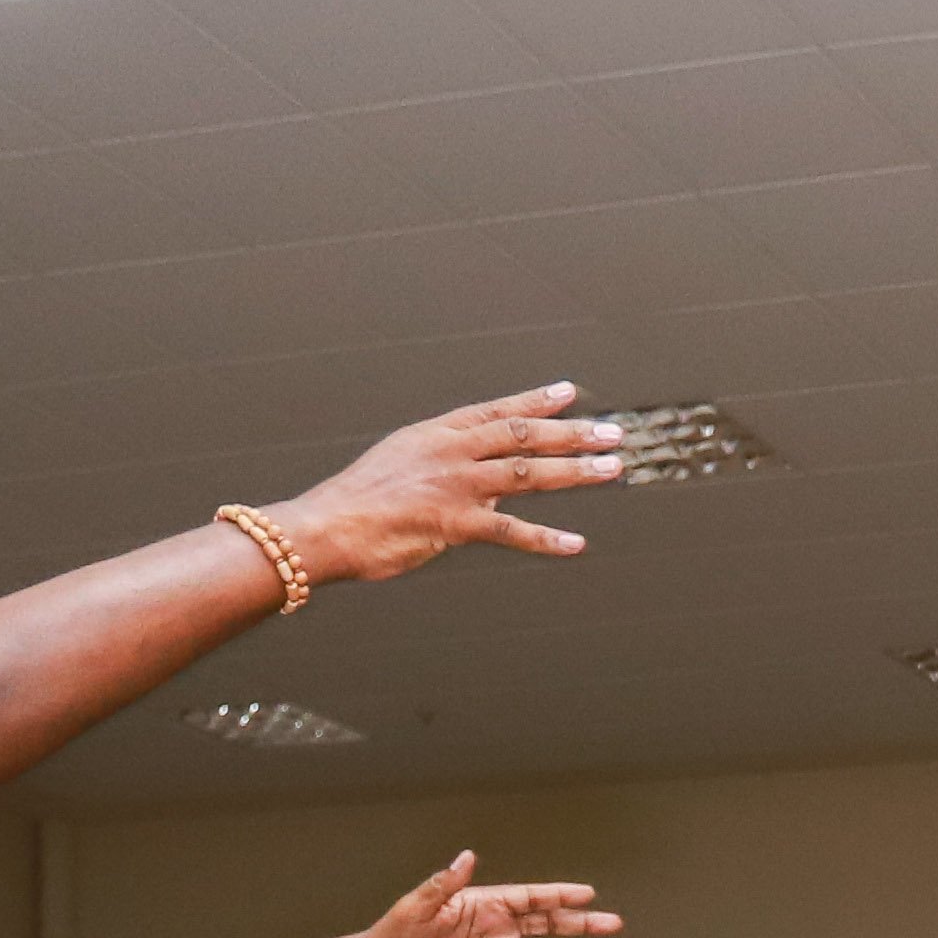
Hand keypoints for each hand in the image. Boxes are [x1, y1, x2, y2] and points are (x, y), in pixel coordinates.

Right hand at [270, 380, 640, 582]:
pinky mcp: (453, 523)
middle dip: (573, 432)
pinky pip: (510, 532)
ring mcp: (454, 485)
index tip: (569, 392)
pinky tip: (576, 544)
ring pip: (527, 472)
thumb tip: (495, 493)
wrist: (323, 527)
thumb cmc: (358, 504)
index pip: (496, 411)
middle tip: (614, 432)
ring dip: (575, 471)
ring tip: (612, 469)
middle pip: (523, 435)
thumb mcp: (403, 468)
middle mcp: (450, 451)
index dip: (535, 401)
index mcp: (436, 434)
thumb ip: (451, 472)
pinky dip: (545, 539)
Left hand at [361, 854, 619, 937]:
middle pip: (548, 924)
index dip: (559, 895)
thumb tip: (466, 856)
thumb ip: (446, 884)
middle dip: (581, 925)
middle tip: (613, 925)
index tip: (588, 894)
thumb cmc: (397, 930)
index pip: (530, 897)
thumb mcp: (419, 904)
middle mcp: (498, 927)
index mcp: (485, 903)